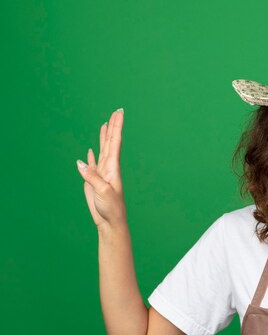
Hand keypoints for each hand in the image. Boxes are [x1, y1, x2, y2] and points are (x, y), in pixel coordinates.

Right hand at [76, 108, 127, 229]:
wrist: (109, 222)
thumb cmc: (111, 208)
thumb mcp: (103, 192)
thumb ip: (92, 177)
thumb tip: (81, 162)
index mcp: (113, 168)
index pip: (115, 142)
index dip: (116, 127)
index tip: (119, 113)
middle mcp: (108, 168)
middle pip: (110, 142)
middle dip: (113, 127)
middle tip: (116, 112)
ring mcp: (101, 174)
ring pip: (102, 151)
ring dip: (104, 137)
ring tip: (105, 125)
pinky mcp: (94, 181)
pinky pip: (92, 164)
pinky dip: (92, 156)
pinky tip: (91, 150)